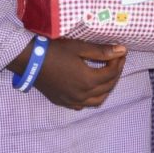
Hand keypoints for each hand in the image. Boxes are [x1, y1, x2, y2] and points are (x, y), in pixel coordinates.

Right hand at [8, 38, 126, 109]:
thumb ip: (102, 51)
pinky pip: (83, 104)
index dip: (119, 62)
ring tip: (107, 74)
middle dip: (115, 73)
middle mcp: (82, 95)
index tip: (121, 52)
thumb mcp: (80, 47)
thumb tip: (123, 50)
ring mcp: (72, 101)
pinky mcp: (63, 102)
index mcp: (88, 80)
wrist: (30, 61)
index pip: (111, 73)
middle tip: (117, 60)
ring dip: (106, 88)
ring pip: (97, 100)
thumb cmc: (55, 51)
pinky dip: (92, 97)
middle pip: (107, 87)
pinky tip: (90, 87)